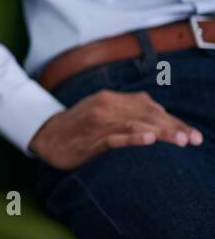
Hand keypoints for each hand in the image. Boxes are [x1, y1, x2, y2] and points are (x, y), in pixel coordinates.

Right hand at [29, 88, 202, 170]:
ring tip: (181, 141)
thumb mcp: (102, 111)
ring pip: (135, 125)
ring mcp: (97, 122)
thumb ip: (127, 110)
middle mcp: (106, 106)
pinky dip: (133, 138)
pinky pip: (115, 138)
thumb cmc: (77, 126)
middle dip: (173, 127)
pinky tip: (149, 139)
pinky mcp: (90, 139)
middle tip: (194, 140)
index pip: (149, 108)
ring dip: (161, 132)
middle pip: (146, 115)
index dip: (173, 120)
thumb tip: (157, 112)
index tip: (193, 135)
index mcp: (111, 98)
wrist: (44, 135)